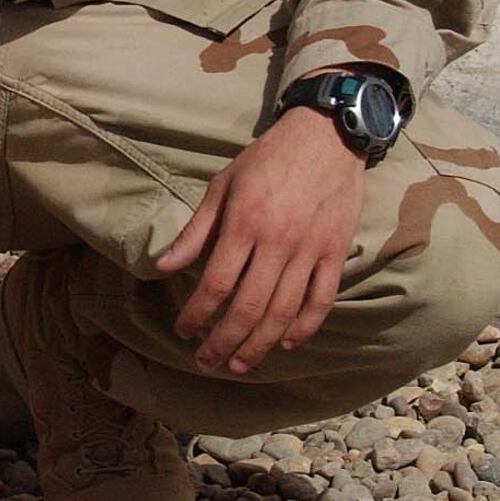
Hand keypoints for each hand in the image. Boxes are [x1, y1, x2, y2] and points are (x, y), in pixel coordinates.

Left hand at [155, 105, 365, 374]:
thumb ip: (196, 230)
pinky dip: (304, 326)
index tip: (183, 332)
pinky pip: (321, 299)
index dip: (197, 315)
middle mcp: (278, 242)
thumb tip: (163, 265)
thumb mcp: (223, 185)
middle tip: (206, 361)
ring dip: (259, 344)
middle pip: (248, 307)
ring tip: (239, 364)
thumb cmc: (267, 159)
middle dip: (223, 342)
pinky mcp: (336, 252)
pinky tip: (285, 342)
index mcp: (245, 224)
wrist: (327, 136)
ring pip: (283, 311)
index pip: (216, 284)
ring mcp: (311, 250)